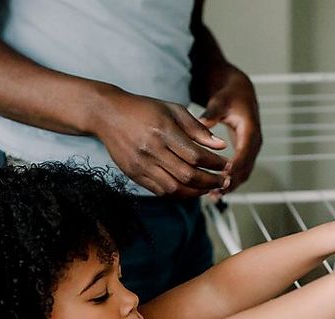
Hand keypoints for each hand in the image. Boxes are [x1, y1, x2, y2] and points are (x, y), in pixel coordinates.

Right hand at [94, 90, 230, 197]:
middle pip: (188, 176)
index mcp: (162, 131)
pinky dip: (179, 194)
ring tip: (210, 187)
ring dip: (197, 192)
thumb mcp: (173, 110)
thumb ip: (198, 129)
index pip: (196, 156)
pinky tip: (191, 189)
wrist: (108, 115)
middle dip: (211, 181)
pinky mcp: (134, 174)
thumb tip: (221, 145)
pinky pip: (161, 191)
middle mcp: (151, 150)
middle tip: (225, 180)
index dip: (215, 163)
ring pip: (175, 189)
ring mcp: (140, 165)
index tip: (227, 164)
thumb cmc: (144, 109)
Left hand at [199, 66, 260, 192]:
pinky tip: (215, 191)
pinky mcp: (244, 154)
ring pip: (244, 173)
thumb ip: (212, 113)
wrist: (239, 94)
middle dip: (232, 180)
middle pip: (246, 167)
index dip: (236, 164)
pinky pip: (239, 172)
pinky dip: (229, 182)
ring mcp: (251, 150)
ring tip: (214, 196)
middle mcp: (254, 142)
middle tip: (216, 191)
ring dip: (230, 185)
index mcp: (251, 129)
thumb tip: (202, 122)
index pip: (245, 151)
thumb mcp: (220, 101)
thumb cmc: (229, 96)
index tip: (223, 174)